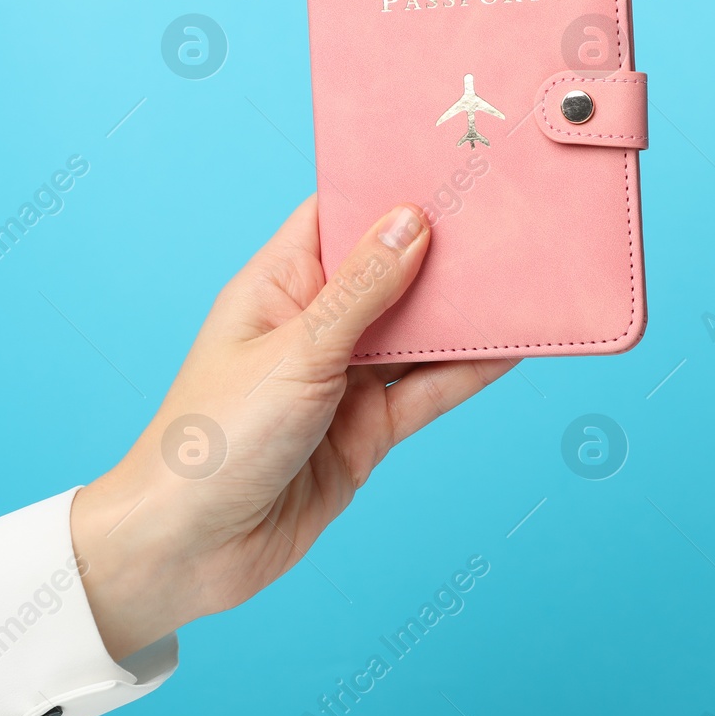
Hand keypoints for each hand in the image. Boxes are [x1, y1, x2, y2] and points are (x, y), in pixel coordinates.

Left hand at [69, 196, 517, 658]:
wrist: (189, 551)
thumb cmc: (213, 441)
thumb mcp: (295, 354)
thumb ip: (361, 292)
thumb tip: (411, 220)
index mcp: (277, 288)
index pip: (337, 219)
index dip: (386, 190)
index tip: (446, 163)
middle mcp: (311, 327)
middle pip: (389, 276)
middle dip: (442, 254)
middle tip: (507, 220)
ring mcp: (341, 382)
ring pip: (415, 336)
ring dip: (462, 316)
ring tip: (525, 279)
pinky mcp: (365, 433)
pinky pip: (425, 392)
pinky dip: (467, 373)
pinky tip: (510, 349)